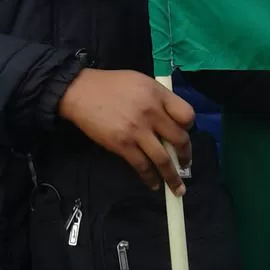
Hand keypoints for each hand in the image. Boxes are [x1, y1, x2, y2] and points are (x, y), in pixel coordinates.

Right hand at [58, 69, 194, 195]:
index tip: (185, 134)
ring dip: (172, 176)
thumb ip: (158, 98)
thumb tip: (170, 120)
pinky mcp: (122, 144)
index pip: (186, 114)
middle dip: (185, 156)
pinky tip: (153, 184)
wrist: (81, 91)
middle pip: (179, 139)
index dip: (188, 127)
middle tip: (185, 165)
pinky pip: (142, 166)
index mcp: (157, 93)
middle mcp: (151, 112)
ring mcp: (137, 130)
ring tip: (177, 187)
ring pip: (163, 159)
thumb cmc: (111, 85)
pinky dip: (150, 178)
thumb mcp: (140, 81)